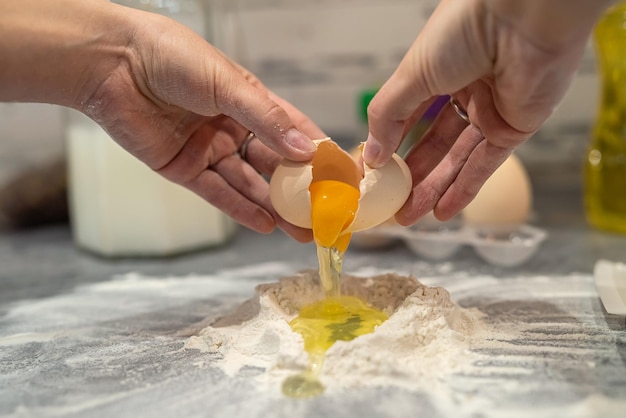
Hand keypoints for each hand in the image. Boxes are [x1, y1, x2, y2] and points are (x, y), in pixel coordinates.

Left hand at [1, 0, 322, 241]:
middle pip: (274, 166)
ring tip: (301, 232)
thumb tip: (308, 149)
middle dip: (298, 193)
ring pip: (249, 185)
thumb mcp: (229, 84)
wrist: (113, 63)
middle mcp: (234, 128)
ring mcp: (210, 150)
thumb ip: (268, 119)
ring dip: (274, 209)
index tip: (342, 180)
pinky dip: (240, 209)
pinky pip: (218, 193)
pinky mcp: (184, 168)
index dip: (318, 156)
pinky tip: (265, 226)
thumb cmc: (173, 57)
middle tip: (323, 217)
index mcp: (250, 102)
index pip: (294, 132)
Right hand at [363, 0, 610, 225]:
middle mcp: (463, 93)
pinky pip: (486, 164)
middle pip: (432, 144)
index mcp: (436, 72)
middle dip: (411, 177)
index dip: (389, 147)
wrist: (522, 18)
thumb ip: (387, 117)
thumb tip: (372, 156)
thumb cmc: (462, 32)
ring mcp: (490, 111)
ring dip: (433, 189)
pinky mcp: (515, 127)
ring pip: (456, 159)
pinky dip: (465, 189)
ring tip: (408, 217)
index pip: (408, 119)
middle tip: (391, 206)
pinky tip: (442, 211)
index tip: (372, 176)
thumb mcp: (411, 75)